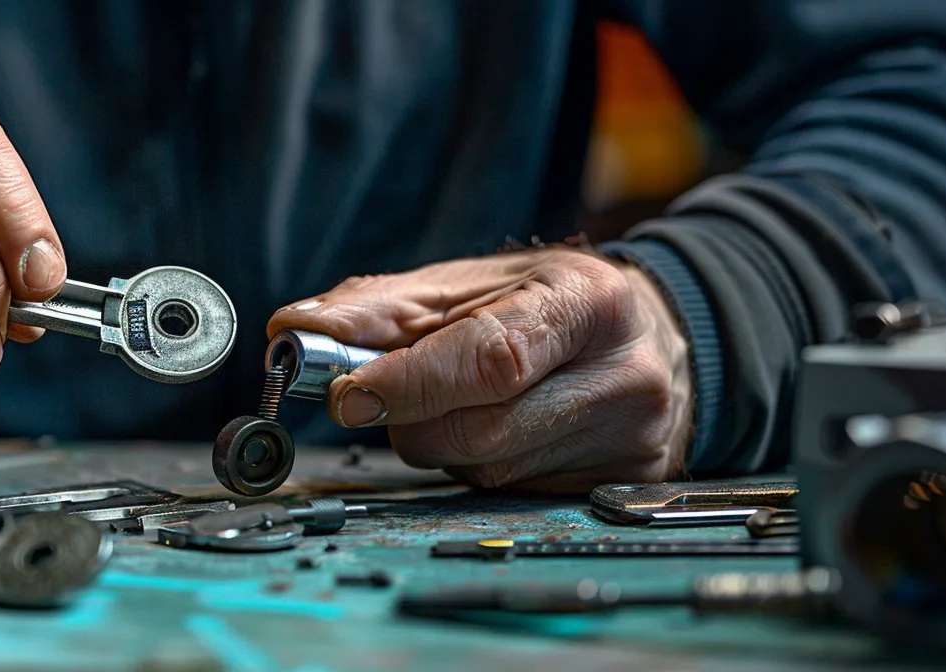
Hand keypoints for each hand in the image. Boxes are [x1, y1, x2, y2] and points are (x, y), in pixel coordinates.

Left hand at [267, 248, 692, 491]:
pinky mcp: (623, 486)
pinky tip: (500, 432)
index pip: (490, 358)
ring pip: (486, 472)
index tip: (347, 394)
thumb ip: (379, 308)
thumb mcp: (468, 284)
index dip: (409, 382)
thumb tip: (296, 330)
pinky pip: (509, 496)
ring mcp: (630, 441)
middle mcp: (624, 375)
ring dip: (441, 444)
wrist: (649, 339)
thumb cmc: (544, 305)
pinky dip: (478, 468)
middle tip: (385, 394)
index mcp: (589, 301)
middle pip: (480, 429)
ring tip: (459, 402)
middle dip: (410, 418)